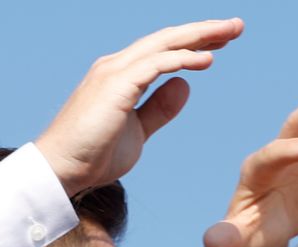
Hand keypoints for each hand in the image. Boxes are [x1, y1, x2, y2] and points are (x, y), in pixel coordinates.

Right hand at [35, 19, 243, 196]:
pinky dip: (182, 59)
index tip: (221, 42)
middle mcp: (117, 66)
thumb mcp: (138, 131)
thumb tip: (185, 85)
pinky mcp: (116, 86)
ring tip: (230, 32)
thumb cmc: (93, 156)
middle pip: (167, 39)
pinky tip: (207, 60)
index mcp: (121, 76)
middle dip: (203, 30)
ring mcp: (115, 72)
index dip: (193, 43)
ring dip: (199, 36)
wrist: (62, 171)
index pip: (163, 51)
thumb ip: (159, 108)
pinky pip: (155, 65)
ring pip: (164, 44)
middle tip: (236, 25)